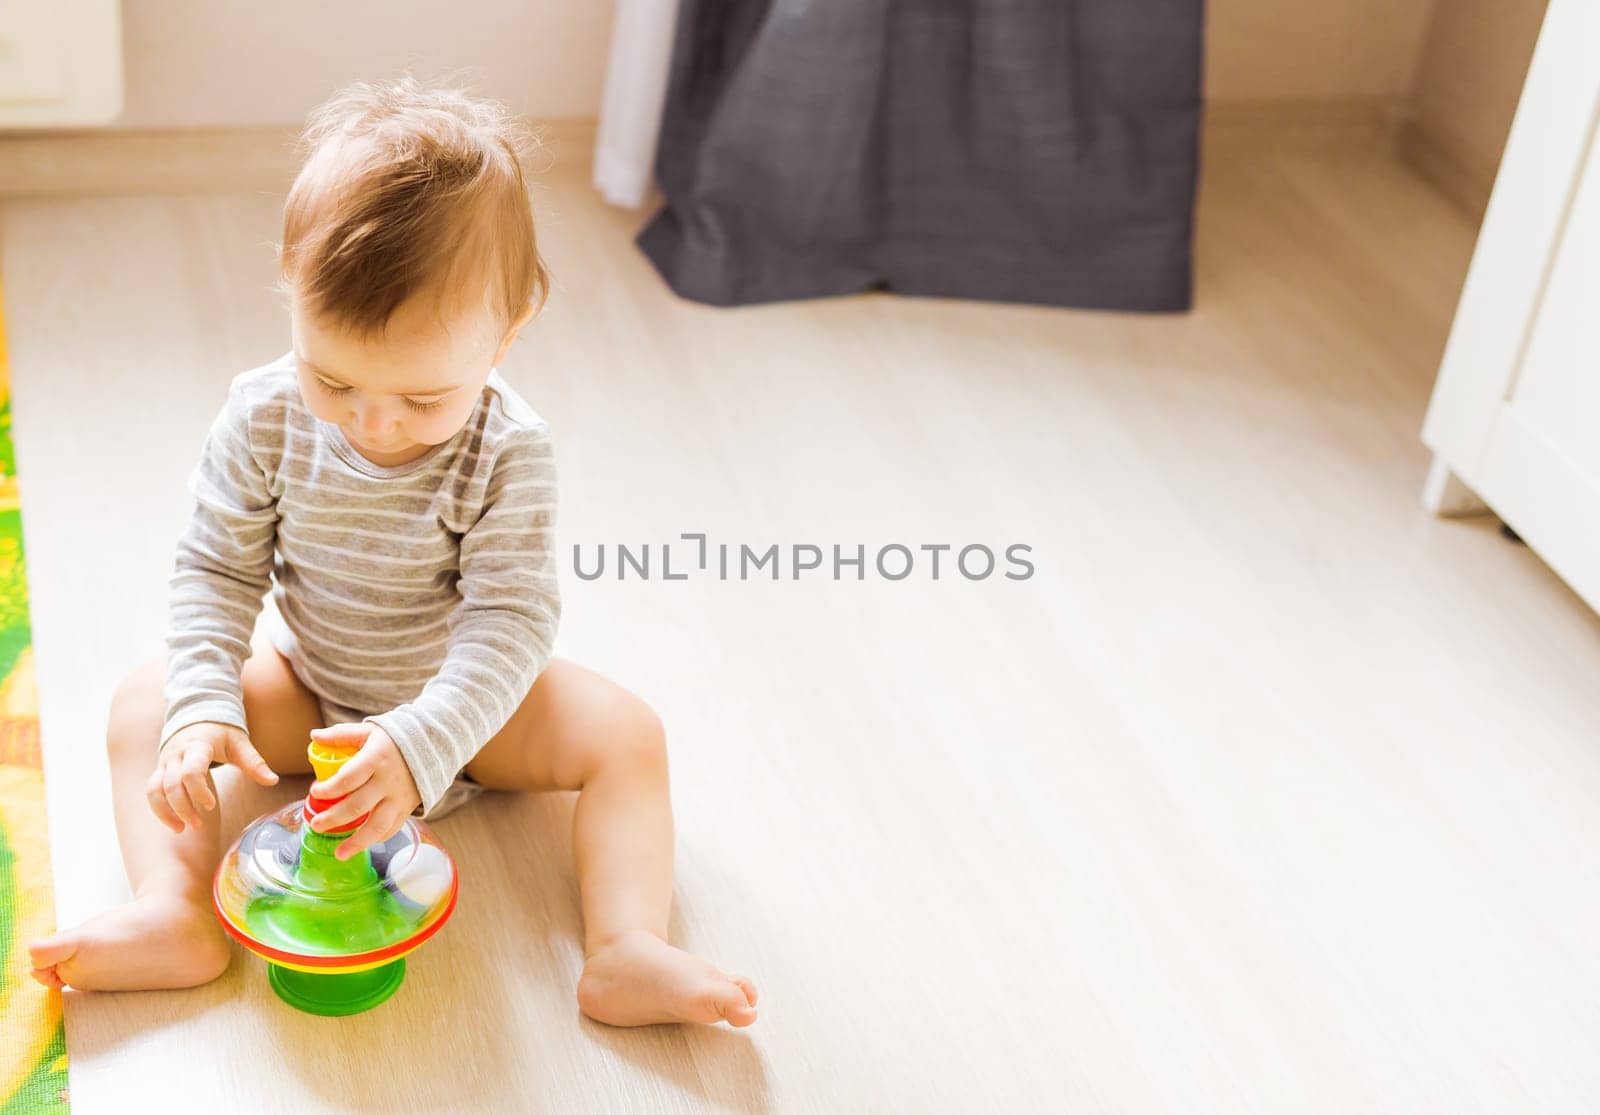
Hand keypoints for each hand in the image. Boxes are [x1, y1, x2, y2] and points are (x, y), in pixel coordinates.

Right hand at [148, 721, 278, 833]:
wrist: (197, 714)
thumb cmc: (221, 732)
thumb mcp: (240, 742)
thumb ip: (254, 762)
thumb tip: (273, 781)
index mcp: (198, 745)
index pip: (190, 771)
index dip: (198, 791)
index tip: (211, 805)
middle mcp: (176, 754)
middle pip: (170, 784)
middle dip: (182, 807)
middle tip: (198, 825)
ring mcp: (165, 762)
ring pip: (154, 789)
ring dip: (165, 812)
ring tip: (181, 829)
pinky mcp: (160, 770)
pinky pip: (152, 791)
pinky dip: (159, 808)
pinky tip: (174, 823)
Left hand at [307, 721, 422, 859]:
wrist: (433, 746)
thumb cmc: (394, 739)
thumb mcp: (369, 731)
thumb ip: (341, 735)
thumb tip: (314, 736)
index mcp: (376, 759)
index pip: (349, 778)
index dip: (329, 789)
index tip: (314, 792)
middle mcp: (388, 781)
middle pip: (358, 806)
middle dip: (334, 819)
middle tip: (316, 825)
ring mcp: (399, 798)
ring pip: (377, 826)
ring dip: (357, 842)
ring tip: (339, 854)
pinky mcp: (407, 808)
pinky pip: (391, 829)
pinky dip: (375, 839)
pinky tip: (361, 844)